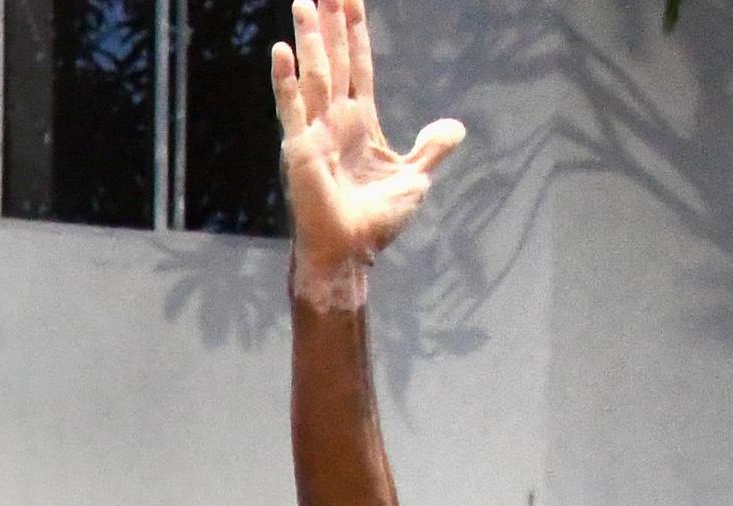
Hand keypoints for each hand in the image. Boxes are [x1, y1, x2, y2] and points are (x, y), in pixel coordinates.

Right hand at [272, 0, 463, 311]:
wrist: (350, 252)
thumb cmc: (376, 220)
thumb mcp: (416, 176)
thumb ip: (433, 147)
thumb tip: (453, 126)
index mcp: (359, 123)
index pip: (358, 66)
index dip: (355, 33)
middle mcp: (334, 121)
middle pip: (334, 60)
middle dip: (330, 24)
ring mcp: (315, 132)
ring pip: (315, 74)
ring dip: (309, 38)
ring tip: (304, 1)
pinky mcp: (301, 149)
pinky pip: (293, 108)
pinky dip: (285, 81)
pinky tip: (280, 52)